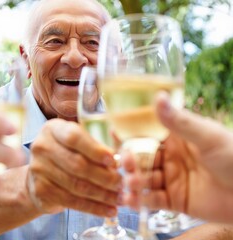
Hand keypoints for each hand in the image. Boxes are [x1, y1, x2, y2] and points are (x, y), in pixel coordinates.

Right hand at [26, 119, 122, 216]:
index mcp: (53, 129)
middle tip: (121, 183)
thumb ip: (96, 145)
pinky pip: (71, 201)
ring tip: (119, 198)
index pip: (74, 137)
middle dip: (104, 176)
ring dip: (102, 194)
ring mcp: (39, 169)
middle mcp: (42, 147)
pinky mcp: (41, 190)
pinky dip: (93, 207)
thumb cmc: (66, 154)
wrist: (40, 176)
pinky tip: (108, 209)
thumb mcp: (78, 142)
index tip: (113, 160)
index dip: (95, 150)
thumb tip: (120, 158)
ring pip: (76, 185)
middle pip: (77, 164)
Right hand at [122, 92, 232, 223]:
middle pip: (142, 158)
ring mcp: (171, 179)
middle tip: (123, 163)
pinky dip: (140, 201)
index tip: (113, 133)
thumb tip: (158, 96)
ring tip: (129, 183)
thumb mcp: (208, 136)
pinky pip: (152, 200)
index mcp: (176, 139)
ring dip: (133, 181)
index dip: (130, 134)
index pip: (147, 134)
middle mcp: (170, 158)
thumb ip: (180, 121)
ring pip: (144, 179)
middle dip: (130, 161)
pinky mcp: (174, 200)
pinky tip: (130, 200)